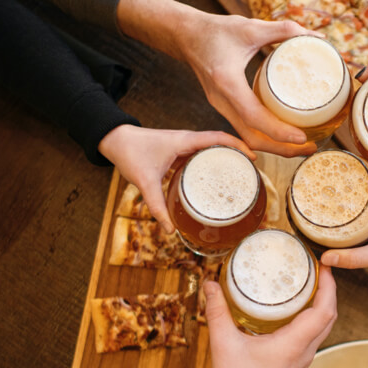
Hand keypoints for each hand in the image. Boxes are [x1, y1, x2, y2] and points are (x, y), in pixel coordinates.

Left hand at [97, 124, 253, 232]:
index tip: (253, 157)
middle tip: (251, 171)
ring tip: (238, 175)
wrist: (114, 140)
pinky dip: (208, 165)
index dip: (238, 146)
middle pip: (219, 143)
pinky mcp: (177, 152)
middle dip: (237, 154)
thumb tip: (170, 229)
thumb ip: (157, 206)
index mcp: (185, 141)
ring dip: (224, 159)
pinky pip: (198, 157)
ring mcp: (182, 146)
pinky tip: (212, 179)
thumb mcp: (145, 181)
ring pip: (209, 150)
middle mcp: (187, 140)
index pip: (219, 138)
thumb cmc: (129, 152)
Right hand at [116, 0, 316, 156]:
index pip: (254, 117)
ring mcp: (220, 107)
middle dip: (280, 149)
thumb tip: (315, 37)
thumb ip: (284, 30)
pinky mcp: (223, 108)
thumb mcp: (250, 28)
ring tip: (300, 145)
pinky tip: (282, 133)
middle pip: (251, 138)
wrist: (186, 36)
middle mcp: (221, 101)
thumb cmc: (215, 31)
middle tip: (309, 147)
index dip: (278, 131)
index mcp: (227, 83)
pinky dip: (264, 136)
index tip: (301, 137)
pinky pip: (244, 129)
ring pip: (247, 138)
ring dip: (273, 146)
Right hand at [204, 266, 337, 367]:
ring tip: (307, 284)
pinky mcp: (296, 365)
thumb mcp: (223, 345)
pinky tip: (293, 310)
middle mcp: (304, 351)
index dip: (330, 286)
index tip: (324, 266)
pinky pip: (312, 336)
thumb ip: (217, 312)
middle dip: (328, 290)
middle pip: (330, 316)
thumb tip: (210, 285)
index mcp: (294, 344)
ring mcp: (302, 360)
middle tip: (316, 269)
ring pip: (323, 327)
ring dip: (322, 304)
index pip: (325, 310)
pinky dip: (311, 318)